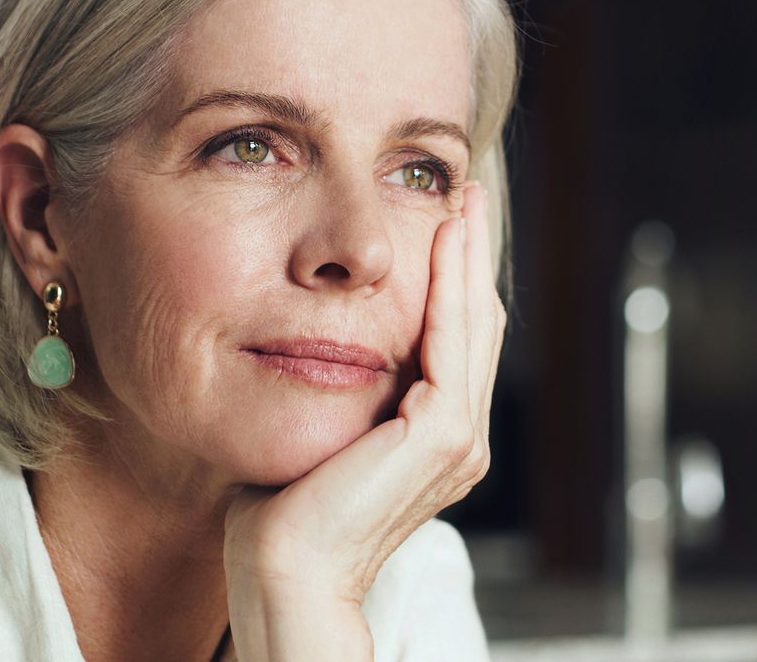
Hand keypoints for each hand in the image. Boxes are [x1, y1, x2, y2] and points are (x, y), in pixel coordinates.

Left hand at [221, 182, 504, 660]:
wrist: (282, 567)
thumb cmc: (280, 509)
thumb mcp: (314, 424)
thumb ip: (333, 384)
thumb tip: (309, 340)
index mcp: (433, 438)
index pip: (453, 338)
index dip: (453, 274)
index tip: (442, 218)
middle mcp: (457, 439)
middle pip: (476, 322)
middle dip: (472, 251)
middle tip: (465, 190)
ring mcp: (457, 440)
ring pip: (473, 324)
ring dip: (469, 256)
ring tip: (461, 199)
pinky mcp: (441, 437)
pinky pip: (452, 344)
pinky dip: (451, 287)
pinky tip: (443, 241)